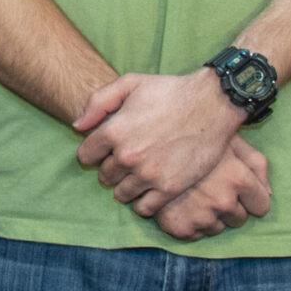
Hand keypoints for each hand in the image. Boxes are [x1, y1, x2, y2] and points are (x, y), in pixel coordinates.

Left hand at [74, 67, 244, 215]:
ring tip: (138, 176)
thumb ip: (98, 102)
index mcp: (114, 131)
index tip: (106, 151)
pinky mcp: (169, 188)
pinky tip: (149, 190)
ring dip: (125, 187)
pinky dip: (143, 202)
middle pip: (104, 176)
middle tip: (127, 162)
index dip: (94, 152)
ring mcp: (148, 174)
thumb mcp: (130, 83)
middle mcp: (127, 156)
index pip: (85, 155)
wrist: (212, 104)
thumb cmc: (170, 91)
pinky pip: (144, 208)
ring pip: (121, 194)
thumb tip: (78, 126)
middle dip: (111, 169)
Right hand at [153, 138, 274, 240]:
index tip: (238, 189)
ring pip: (216, 228)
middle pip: (240, 219)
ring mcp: (200, 216)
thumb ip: (255, 164)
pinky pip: (194, 234)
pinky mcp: (178, 227)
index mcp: (238, 179)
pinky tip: (181, 204)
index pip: (261, 205)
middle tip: (211, 188)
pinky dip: (188, 222)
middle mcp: (223, 201)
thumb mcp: (230, 139)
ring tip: (194, 195)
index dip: (252, 197)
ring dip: (209, 216)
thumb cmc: (194, 135)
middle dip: (230, 206)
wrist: (148, 140)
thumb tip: (269, 193)